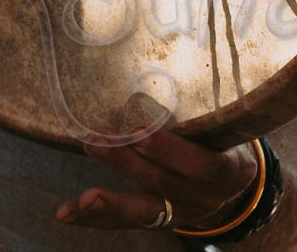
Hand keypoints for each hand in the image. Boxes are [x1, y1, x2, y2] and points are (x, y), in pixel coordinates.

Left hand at [56, 128, 258, 231]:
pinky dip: (93, 218)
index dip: (169, 149)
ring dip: (108, 202)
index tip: (138, 130)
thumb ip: (199, 114)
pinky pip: (125, 223)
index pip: (202, 163)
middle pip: (164, 183)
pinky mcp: (159, 223)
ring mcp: (183, 214)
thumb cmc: (221, 137)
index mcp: (230, 170)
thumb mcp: (224, 127)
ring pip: (143, 210)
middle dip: (126, 162)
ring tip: (80, 199)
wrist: (229, 181)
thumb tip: (155, 73)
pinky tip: (66, 213)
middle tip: (96, 143)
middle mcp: (207, 197)